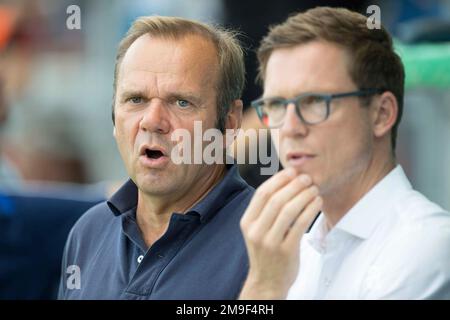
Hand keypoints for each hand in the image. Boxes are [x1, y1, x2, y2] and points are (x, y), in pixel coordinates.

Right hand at [239, 168, 321, 298]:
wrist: (267, 281)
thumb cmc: (266, 251)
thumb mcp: (257, 230)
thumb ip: (266, 210)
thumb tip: (284, 181)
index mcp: (247, 222)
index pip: (262, 193)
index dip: (278, 179)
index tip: (291, 171)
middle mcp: (256, 231)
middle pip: (276, 199)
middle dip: (294, 185)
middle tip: (307, 178)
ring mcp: (270, 242)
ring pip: (289, 210)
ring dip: (304, 195)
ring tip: (314, 189)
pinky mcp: (286, 251)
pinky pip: (300, 224)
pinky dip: (310, 209)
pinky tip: (317, 203)